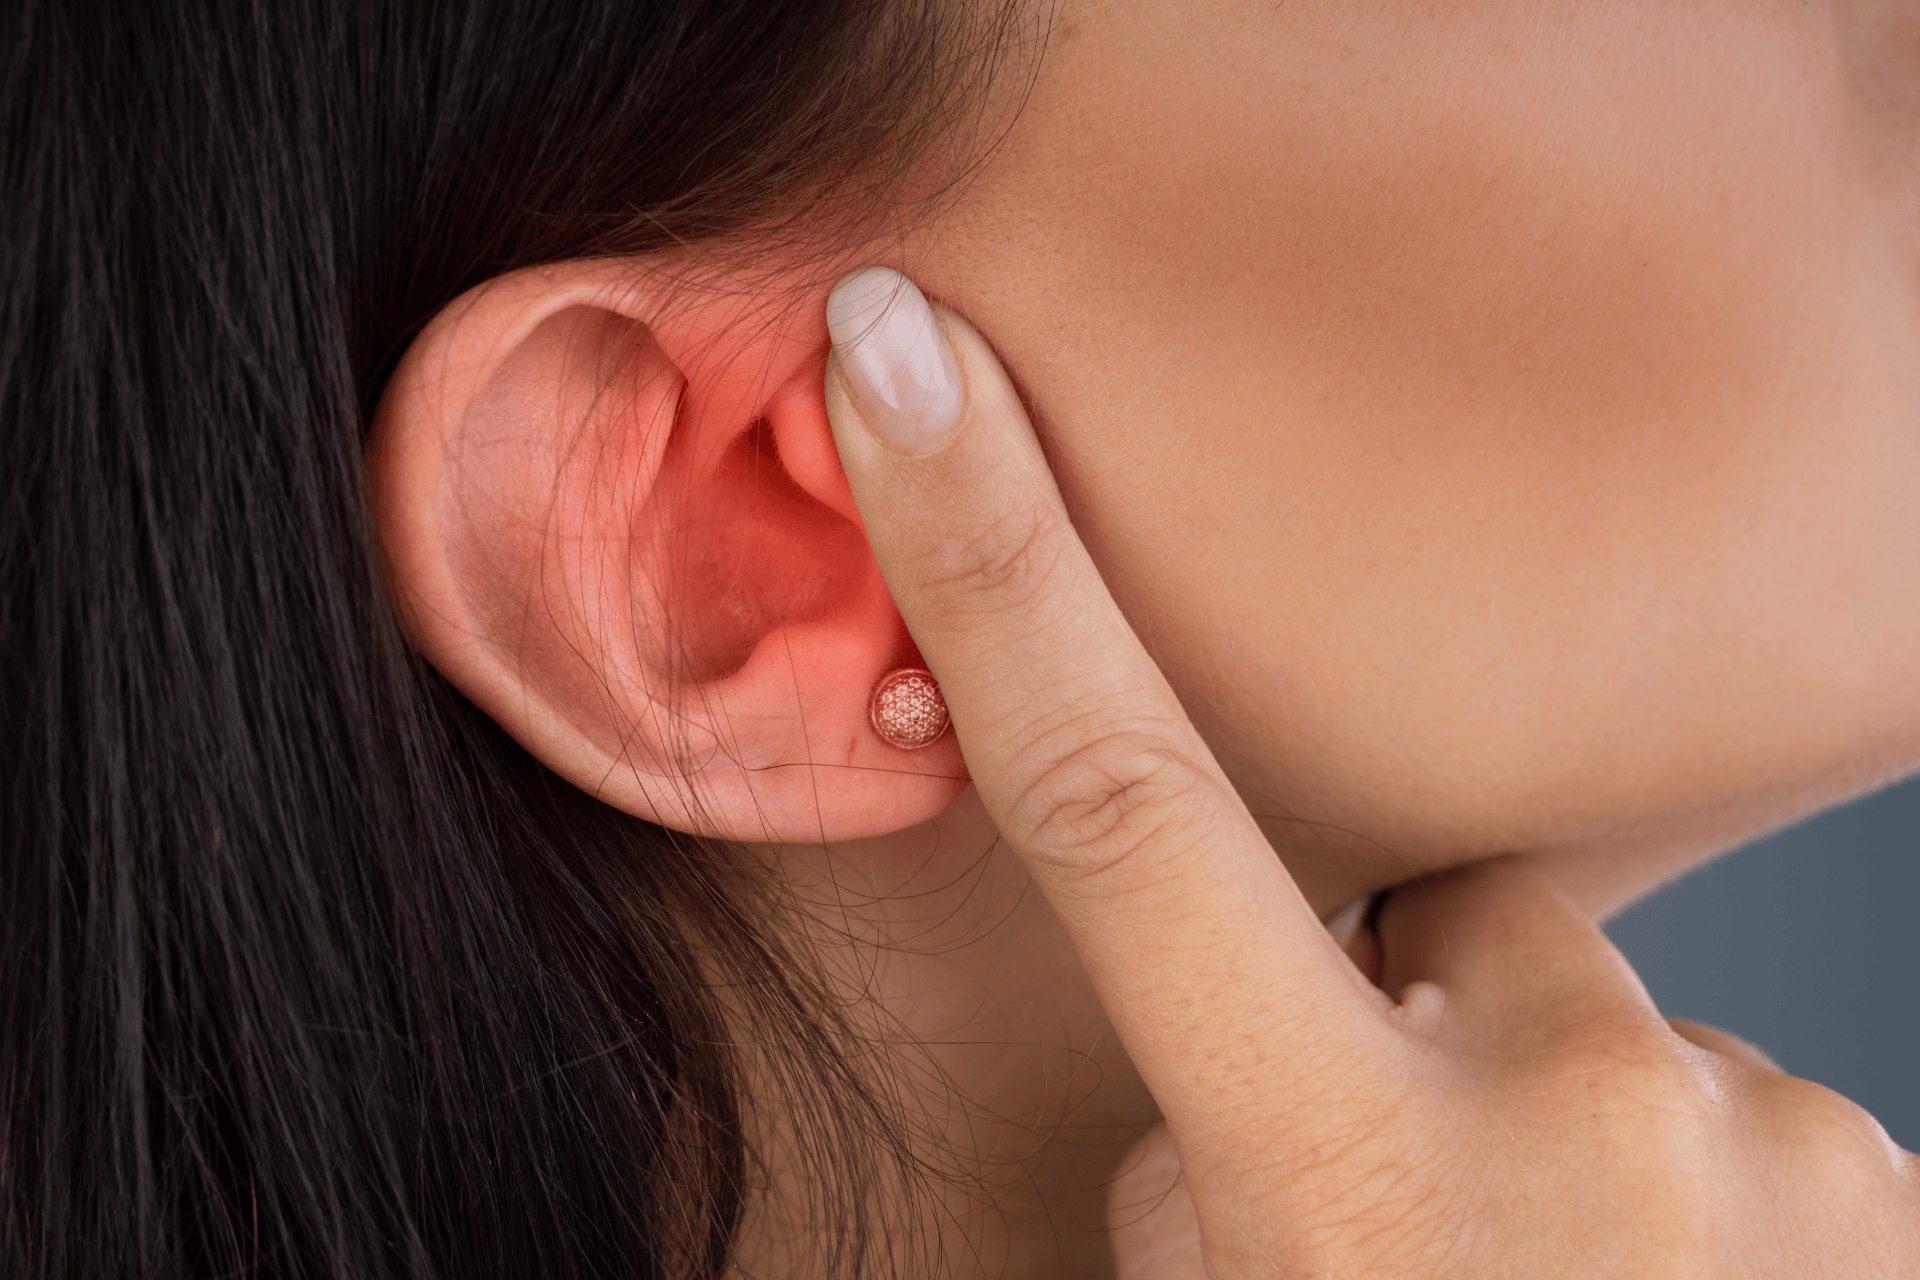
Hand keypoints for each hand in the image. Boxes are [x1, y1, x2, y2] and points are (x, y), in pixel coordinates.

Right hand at [822, 268, 1918, 1278]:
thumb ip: (1217, 1185)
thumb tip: (1239, 1090)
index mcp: (1340, 1179)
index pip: (1110, 804)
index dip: (987, 558)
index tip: (898, 356)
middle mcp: (1563, 1110)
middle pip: (1436, 913)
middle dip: (1406, 1006)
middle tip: (1421, 1203)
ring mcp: (1757, 1133)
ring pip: (1588, 1026)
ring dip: (1558, 1128)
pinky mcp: (1884, 1167)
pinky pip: (1727, 1110)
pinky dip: (1684, 1194)